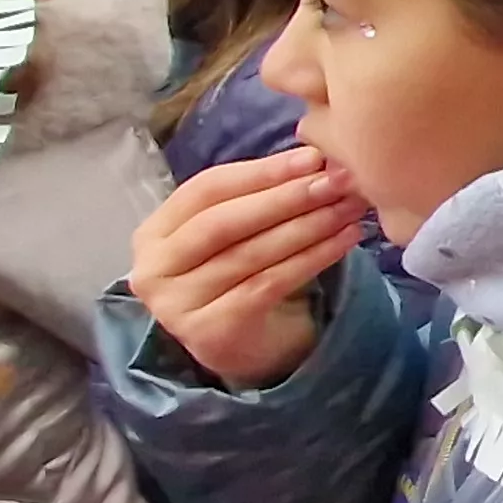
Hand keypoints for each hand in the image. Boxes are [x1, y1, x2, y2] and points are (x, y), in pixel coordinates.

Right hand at [129, 147, 368, 390]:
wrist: (244, 345)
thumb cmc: (240, 275)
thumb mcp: (238, 232)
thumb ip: (260, 196)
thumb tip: (318, 158)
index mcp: (154, 233)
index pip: (205, 189)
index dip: (261, 171)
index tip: (313, 157)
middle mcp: (153, 269)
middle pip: (224, 222)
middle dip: (286, 197)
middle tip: (338, 180)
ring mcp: (175, 305)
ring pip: (250, 254)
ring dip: (308, 226)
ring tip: (349, 207)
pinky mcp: (209, 332)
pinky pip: (268, 284)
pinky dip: (313, 258)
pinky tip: (345, 240)